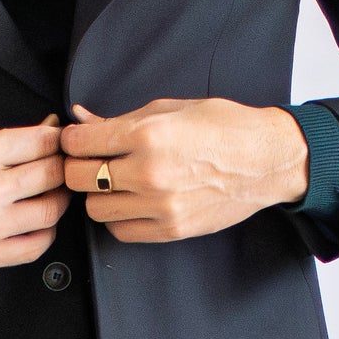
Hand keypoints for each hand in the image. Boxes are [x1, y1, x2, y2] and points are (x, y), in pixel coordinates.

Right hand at [0, 119, 66, 272]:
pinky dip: (46, 233)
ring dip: (58, 200)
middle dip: (61, 167)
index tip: (58, 141)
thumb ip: (3, 139)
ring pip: (50, 212)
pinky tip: (39, 223)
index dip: (57, 139)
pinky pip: (34, 246)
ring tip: (50, 194)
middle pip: (52, 175)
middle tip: (60, 166)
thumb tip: (46, 129)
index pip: (44, 143)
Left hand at [61, 99, 309, 241]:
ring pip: (95, 209)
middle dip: (78, 167)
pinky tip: (132, 200)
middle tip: (91, 160)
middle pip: (79, 179)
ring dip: (98, 194)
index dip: (71, 140)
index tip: (77, 140)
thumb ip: (119, 119)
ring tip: (115, 181)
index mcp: (148, 134)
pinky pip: (120, 230)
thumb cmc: (223, 127)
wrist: (267, 160)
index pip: (79, 143)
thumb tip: (80, 119)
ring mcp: (160, 205)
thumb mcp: (170, 108)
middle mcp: (150, 172)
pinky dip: (118, 217)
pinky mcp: (171, 229)